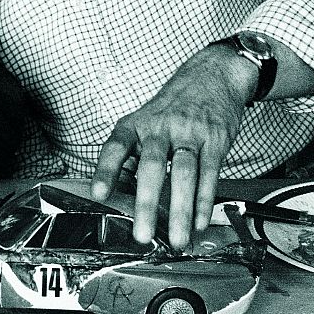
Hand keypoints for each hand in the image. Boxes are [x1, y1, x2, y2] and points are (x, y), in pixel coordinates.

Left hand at [90, 44, 256, 250]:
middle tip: (143, 234)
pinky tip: (199, 221)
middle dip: (147, 203)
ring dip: (180, 210)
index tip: (98, 195)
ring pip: (183, 174)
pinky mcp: (215, 139)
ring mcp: (190, 133)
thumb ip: (132, 153)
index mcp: (137, 124)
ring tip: (177, 239)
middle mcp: (161, 127)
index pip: (116, 147)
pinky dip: (204, 200)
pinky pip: (209, 173)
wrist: (213, 74)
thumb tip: (117, 191)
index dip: (106, 171)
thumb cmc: (173, 105)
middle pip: (152, 167)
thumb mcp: (145, 120)